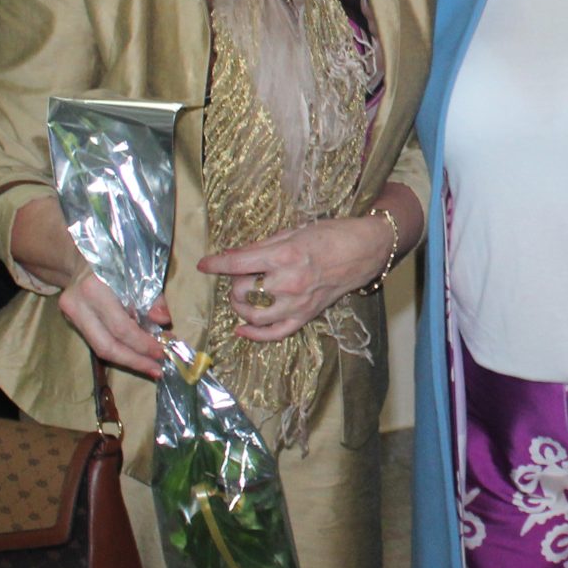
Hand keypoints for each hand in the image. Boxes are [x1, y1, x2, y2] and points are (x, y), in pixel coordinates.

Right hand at [59, 268, 170, 377]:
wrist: (81, 254)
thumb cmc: (116, 259)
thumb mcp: (138, 271)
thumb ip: (152, 297)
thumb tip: (163, 321)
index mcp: (95, 287)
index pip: (120, 327)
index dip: (142, 344)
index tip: (162, 352)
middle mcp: (77, 303)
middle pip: (106, 345)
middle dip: (134, 361)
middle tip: (157, 369)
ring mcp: (70, 313)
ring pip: (99, 348)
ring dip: (127, 359)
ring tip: (150, 366)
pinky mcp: (71, 320)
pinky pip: (96, 340)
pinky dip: (119, 348)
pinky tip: (136, 353)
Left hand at [200, 213, 393, 343]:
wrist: (363, 251)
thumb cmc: (330, 235)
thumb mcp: (293, 232)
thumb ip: (262, 246)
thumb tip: (232, 254)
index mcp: (284, 255)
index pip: (238, 263)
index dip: (216, 264)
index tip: (204, 265)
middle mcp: (288, 281)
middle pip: (242, 290)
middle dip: (233, 283)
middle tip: (239, 275)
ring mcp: (297, 302)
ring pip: (254, 314)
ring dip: (240, 306)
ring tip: (241, 297)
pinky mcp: (306, 315)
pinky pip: (275, 333)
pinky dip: (255, 335)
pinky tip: (242, 329)